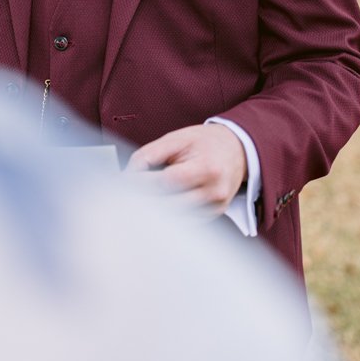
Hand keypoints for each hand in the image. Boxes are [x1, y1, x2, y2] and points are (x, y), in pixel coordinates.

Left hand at [126, 124, 246, 213]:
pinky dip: (168, 217)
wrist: (238, 149)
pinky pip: (187, 221)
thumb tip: (128, 172)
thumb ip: (150, 154)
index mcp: (206, 167)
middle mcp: (214, 191)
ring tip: (132, 204)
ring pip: (177, 217)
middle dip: (143, 200)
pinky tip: (152, 211)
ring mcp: (216, 206)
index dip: (141, 183)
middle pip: (170, 204)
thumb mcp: (177, 139)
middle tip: (121, 196)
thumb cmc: (205, 142)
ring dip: (152, 212)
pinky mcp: (216, 214)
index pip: (167, 181)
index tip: (122, 182)